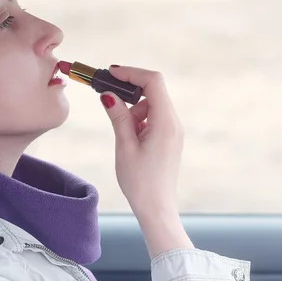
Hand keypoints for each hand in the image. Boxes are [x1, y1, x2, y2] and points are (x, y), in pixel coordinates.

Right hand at [99, 65, 192, 257]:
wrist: (157, 208)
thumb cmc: (140, 182)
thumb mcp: (125, 146)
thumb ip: (118, 117)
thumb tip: (108, 94)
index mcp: (166, 123)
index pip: (153, 82)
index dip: (132, 73)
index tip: (111, 72)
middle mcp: (174, 123)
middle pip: (154, 91)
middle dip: (130, 92)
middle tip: (107, 98)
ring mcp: (174, 130)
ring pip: (152, 105)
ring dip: (133, 110)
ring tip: (123, 135)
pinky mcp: (170, 138)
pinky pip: (155, 117)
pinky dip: (139, 120)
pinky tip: (130, 139)